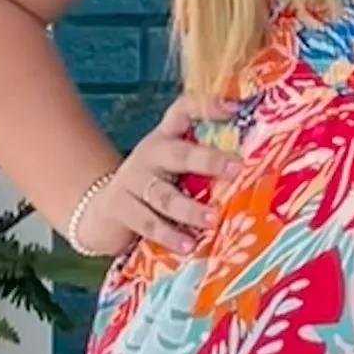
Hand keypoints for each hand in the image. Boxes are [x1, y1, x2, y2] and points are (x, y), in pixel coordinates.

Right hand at [72, 94, 222, 257]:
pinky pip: (147, 222)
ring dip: (190, 209)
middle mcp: (150, 154)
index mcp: (166, 138)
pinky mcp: (120, 207)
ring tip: (212, 219)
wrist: (102, 211)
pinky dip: (169, 235)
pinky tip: (187, 246)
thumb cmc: (152, 188)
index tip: (234, 109)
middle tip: (237, 168)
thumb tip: (251, 173)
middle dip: (209, 160)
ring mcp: (132, 180)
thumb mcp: (173, 170)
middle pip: (179, 154)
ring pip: (163, 195)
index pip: (184, 111)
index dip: (207, 107)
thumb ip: (203, 167)